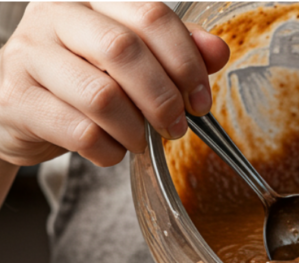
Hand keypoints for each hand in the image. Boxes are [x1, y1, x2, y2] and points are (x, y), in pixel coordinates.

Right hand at [0, 2, 229, 167]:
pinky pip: (81, 132)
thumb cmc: (80, 82)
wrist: (18, 109)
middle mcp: (56, 15)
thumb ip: (172, 51)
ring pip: (101, 95)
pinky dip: (108, 151)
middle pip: (124, 50)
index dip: (186, 62)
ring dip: (135, 130)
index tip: (200, 100)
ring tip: (140, 142)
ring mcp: (31, 54)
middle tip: (176, 127)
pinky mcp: (19, 98)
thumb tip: (218, 50)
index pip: (150, 15)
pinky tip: (111, 150)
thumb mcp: (128, 63)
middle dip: (162, 98)